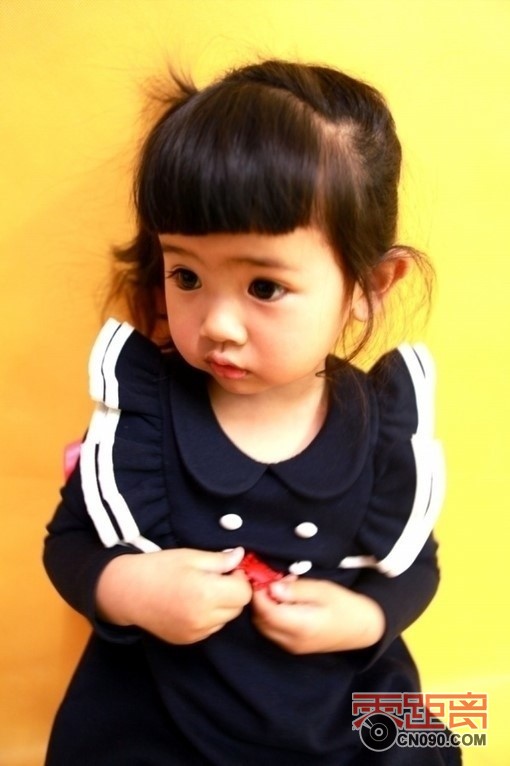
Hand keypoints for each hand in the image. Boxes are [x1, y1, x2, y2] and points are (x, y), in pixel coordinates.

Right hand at [96, 547, 251, 643]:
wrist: (127, 591)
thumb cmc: (159, 568)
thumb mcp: (191, 556)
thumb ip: (220, 560)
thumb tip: (241, 556)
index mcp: (206, 594)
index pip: (244, 593)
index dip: (239, 579)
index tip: (228, 570)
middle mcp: (203, 618)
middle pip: (237, 608)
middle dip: (233, 592)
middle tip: (215, 578)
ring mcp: (195, 632)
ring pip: (225, 619)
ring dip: (222, 605)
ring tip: (201, 590)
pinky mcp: (187, 640)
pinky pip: (210, 628)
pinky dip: (209, 617)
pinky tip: (192, 603)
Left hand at [251, 577, 385, 653]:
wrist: (363, 628)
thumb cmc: (345, 605)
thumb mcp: (322, 590)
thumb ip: (296, 590)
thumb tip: (271, 587)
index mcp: (300, 626)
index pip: (267, 612)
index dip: (258, 594)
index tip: (257, 576)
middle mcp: (292, 641)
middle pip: (261, 621)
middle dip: (258, 600)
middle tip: (265, 580)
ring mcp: (292, 647)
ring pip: (264, 628)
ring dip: (263, 608)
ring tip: (276, 589)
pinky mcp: (294, 647)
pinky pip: (273, 632)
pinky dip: (271, 616)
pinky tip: (282, 602)